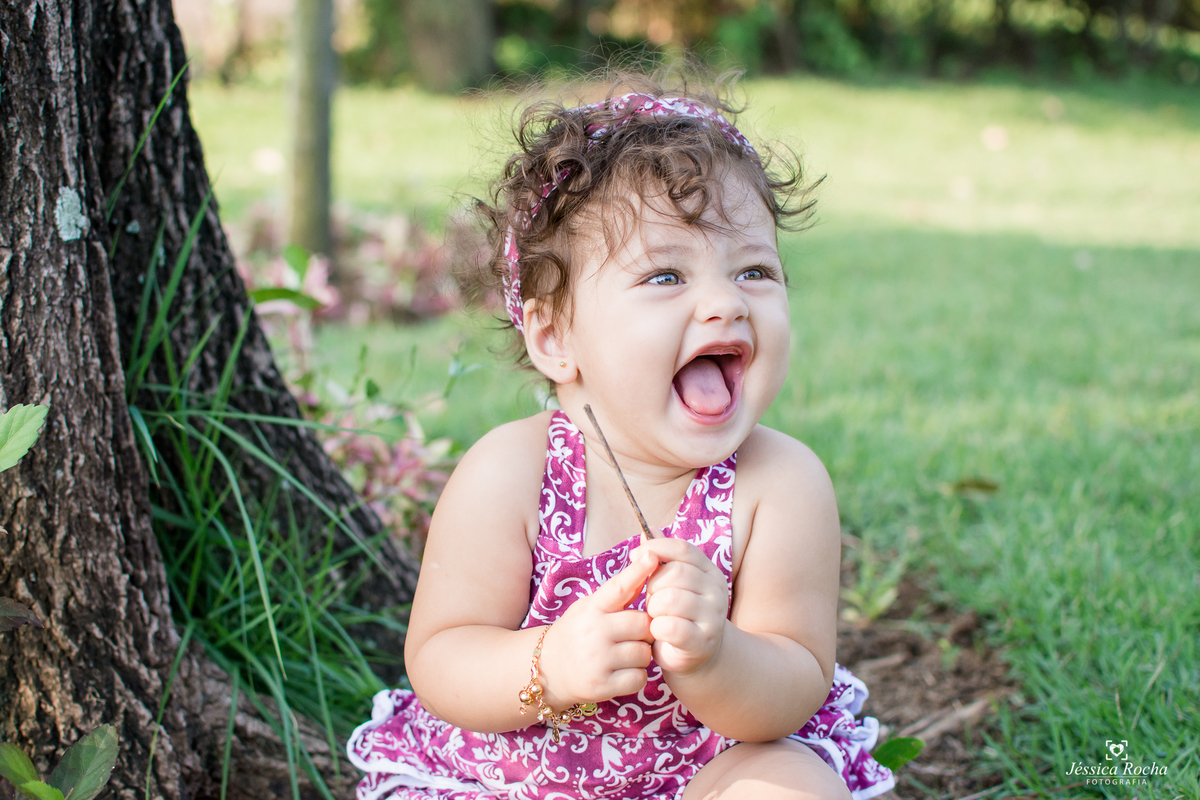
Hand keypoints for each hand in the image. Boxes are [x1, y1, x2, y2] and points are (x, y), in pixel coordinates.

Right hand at [536, 550, 656, 706]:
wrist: (545, 670)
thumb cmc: (577, 633)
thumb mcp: (589, 608)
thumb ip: (616, 594)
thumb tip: (649, 563)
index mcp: (591, 608)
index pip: (618, 586)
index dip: (637, 571)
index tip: (652, 555)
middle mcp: (593, 632)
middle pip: (643, 624)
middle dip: (645, 630)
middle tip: (633, 635)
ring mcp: (597, 660)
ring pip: (644, 653)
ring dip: (641, 655)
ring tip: (624, 654)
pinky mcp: (602, 686)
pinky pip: (639, 678)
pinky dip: (636, 676)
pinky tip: (621, 672)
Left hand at [636, 538, 729, 675]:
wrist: (697, 655)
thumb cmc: (678, 614)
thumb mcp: (670, 583)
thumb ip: (661, 558)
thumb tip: (647, 528)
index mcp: (709, 572)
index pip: (683, 549)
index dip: (656, 548)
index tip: (634, 555)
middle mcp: (716, 591)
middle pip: (675, 573)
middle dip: (653, 585)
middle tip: (650, 599)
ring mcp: (713, 617)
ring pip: (670, 599)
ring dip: (653, 608)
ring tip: (655, 615)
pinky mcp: (702, 641)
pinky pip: (670, 626)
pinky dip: (656, 628)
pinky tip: (658, 631)